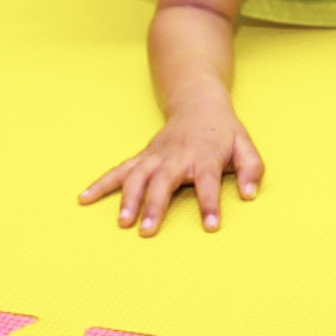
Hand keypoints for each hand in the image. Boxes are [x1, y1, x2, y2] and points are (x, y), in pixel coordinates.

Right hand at [79, 102, 263, 235]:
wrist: (198, 104)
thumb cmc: (223, 132)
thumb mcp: (245, 146)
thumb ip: (250, 169)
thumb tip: (249, 195)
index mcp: (204, 155)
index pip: (207, 181)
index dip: (209, 203)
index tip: (210, 226)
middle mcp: (176, 157)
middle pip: (164, 181)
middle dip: (155, 205)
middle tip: (147, 231)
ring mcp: (155, 157)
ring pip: (138, 176)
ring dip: (128, 198)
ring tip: (122, 222)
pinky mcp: (142, 158)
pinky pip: (119, 171)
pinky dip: (101, 184)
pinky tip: (84, 198)